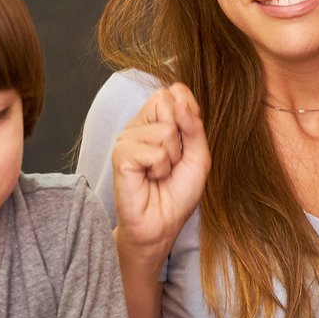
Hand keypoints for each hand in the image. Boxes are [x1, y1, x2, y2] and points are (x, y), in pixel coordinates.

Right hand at [113, 83, 208, 255]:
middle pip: (165, 101)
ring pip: (164, 130)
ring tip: (159, 174)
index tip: (184, 145)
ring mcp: (127, 138)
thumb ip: (193, 123)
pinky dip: (160, 169)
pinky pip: (154, 151)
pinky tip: (149, 179)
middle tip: (171, 162)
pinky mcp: (120, 154)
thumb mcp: (198, 155)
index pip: (174, 92)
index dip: (188, 115)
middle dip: (179, 136)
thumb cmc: (178, 193)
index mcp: (156, 121)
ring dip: (171, 158)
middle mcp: (139, 126)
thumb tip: (178, 94)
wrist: (162, 224)